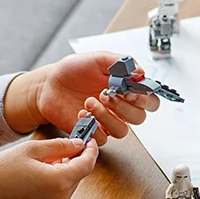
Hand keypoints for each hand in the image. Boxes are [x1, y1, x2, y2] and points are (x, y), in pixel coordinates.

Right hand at [0, 137, 97, 198]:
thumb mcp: (30, 150)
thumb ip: (60, 146)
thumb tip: (79, 146)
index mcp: (59, 181)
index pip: (87, 165)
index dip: (91, 152)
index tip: (90, 143)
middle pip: (75, 178)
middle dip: (69, 164)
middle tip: (53, 154)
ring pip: (65, 191)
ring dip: (59, 179)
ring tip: (36, 170)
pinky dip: (50, 193)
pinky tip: (31, 186)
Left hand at [30, 52, 160, 143]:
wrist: (49, 84)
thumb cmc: (74, 70)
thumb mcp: (97, 59)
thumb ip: (120, 62)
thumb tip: (140, 72)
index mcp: (127, 89)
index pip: (150, 100)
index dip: (144, 99)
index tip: (129, 90)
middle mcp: (120, 107)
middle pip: (139, 118)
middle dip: (123, 107)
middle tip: (106, 95)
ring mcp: (107, 121)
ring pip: (122, 131)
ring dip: (106, 117)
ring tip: (89, 102)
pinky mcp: (93, 132)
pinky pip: (102, 139)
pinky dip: (93, 127)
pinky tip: (81, 113)